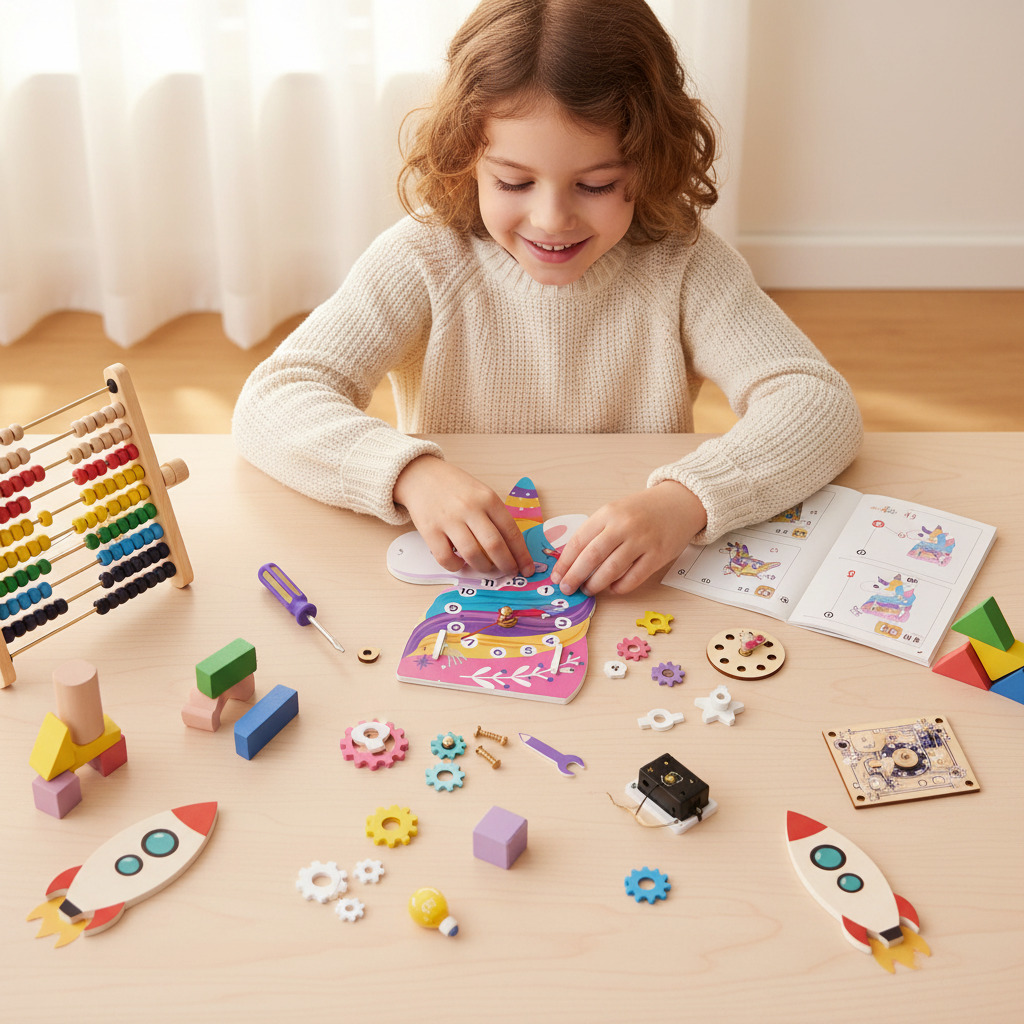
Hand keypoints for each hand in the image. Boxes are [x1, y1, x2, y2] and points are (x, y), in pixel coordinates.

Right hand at [393, 455, 534, 577]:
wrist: (422, 475)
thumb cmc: (455, 487)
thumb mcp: (481, 492)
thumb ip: (494, 515)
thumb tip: (511, 548)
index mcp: (488, 498)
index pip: (511, 531)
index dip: (521, 554)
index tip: (527, 568)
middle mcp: (470, 508)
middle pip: (494, 546)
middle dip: (506, 565)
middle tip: (509, 572)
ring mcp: (449, 520)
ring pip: (472, 554)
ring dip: (483, 567)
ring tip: (486, 568)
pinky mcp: (430, 530)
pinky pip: (446, 558)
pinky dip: (456, 567)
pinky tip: (460, 563)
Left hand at [550, 481, 706, 595]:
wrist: (679, 503)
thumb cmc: (642, 510)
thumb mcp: (615, 511)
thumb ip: (596, 532)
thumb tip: (572, 561)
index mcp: (608, 513)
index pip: (579, 541)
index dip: (565, 562)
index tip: (557, 576)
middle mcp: (623, 526)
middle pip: (591, 557)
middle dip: (575, 577)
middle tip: (567, 588)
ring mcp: (642, 541)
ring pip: (611, 570)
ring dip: (595, 584)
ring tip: (588, 590)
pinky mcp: (657, 555)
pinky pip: (633, 578)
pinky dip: (619, 587)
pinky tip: (612, 588)